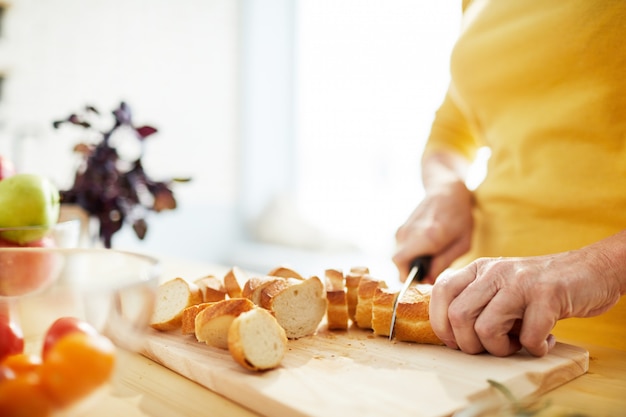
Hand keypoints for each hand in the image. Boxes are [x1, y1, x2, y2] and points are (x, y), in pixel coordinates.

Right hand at [393, 178, 472, 282]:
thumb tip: (427, 281)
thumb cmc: (460, 217)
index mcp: (427, 237)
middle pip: (399, 263)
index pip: (402, 264)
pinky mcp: (400, 229)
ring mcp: (402, 230)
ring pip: (399, 256)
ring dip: (412, 261)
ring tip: (431, 255)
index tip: (426, 278)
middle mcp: (409, 233)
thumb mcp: (461, 244)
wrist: (446, 191)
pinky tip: (427, 246)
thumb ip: (443, 263)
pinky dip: (411, 253)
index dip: (411, 277)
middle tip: (431, 269)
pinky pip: (401, 249)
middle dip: (412, 271)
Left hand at [429, 248, 622, 356]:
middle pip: (458, 315)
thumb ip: (475, 300)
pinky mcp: (548, 295)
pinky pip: (528, 337)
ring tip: (518, 344)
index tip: (456, 341)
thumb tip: (449, 333)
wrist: (590, 270)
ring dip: (500, 349)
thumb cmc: (539, 288)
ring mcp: (520, 282)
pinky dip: (536, 348)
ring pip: (486, 328)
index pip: (440, 291)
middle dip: (470, 344)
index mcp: (478, 268)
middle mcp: (494, 271)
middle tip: (492, 347)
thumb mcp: (500, 285)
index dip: (441, 323)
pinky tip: (545, 340)